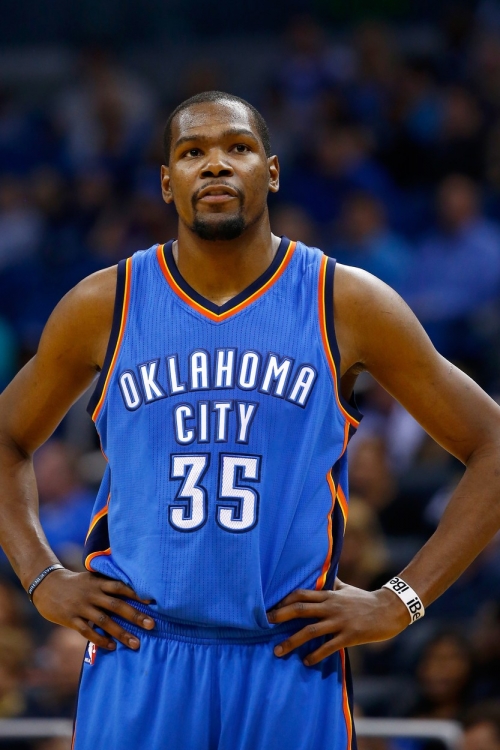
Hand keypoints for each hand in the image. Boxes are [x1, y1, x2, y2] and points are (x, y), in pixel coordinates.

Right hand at [32, 568, 154, 650]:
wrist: (46, 585)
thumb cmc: (75, 583)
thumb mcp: (91, 578)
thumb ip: (107, 584)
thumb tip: (132, 590)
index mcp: (98, 582)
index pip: (120, 587)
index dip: (136, 594)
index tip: (152, 602)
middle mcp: (92, 594)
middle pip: (116, 605)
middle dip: (134, 615)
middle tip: (151, 625)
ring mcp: (81, 607)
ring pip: (104, 621)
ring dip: (121, 633)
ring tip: (136, 643)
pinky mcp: (71, 619)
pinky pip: (87, 631)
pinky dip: (100, 639)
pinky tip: (111, 646)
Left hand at [267, 580, 409, 665]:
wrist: (389, 610)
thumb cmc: (365, 599)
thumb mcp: (347, 588)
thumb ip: (332, 584)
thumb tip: (322, 576)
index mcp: (329, 595)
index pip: (301, 594)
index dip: (284, 600)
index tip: (270, 608)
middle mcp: (331, 606)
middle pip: (300, 610)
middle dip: (280, 617)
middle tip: (264, 624)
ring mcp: (339, 621)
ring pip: (310, 631)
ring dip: (292, 641)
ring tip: (278, 651)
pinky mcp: (349, 636)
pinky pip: (328, 647)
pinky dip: (315, 655)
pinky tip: (306, 661)